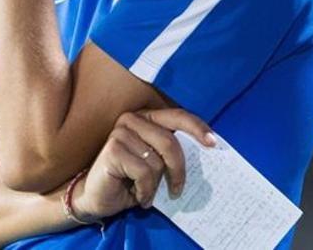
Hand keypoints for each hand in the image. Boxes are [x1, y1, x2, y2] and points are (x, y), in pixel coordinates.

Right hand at [71, 109, 215, 219]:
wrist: (98, 197)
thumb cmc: (130, 180)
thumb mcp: (156, 163)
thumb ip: (172, 153)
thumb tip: (204, 152)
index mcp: (146, 118)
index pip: (177, 116)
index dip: (197, 128)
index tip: (214, 144)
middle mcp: (131, 119)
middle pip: (170, 142)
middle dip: (178, 170)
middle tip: (177, 190)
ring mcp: (120, 133)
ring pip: (157, 161)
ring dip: (156, 184)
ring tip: (146, 191)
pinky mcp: (113, 149)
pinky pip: (144, 172)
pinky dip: (145, 190)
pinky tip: (136, 194)